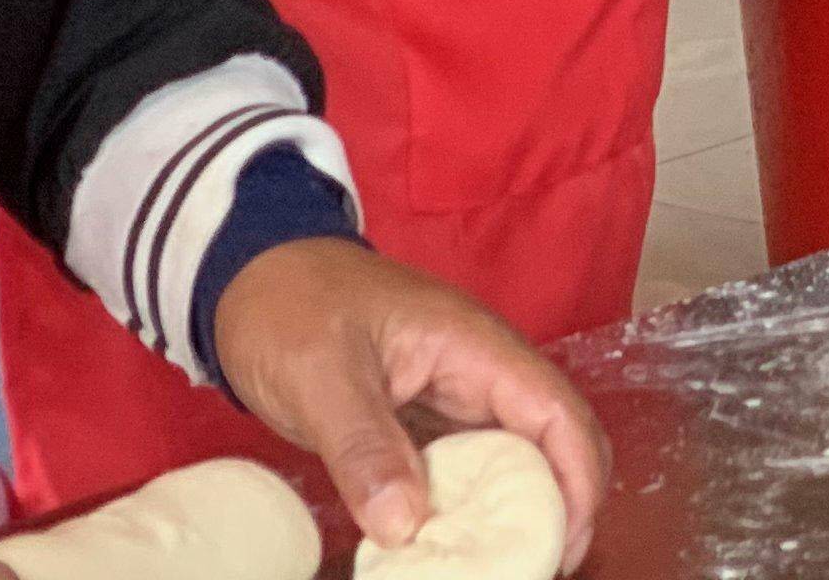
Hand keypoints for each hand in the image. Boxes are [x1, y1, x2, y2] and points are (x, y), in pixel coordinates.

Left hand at [207, 239, 608, 564]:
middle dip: (563, 504)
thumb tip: (407, 527)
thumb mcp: (320, 376)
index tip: (565, 546)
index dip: (577, 479)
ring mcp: (455, 395)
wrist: (251, 277)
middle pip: (553, 438)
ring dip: (518, 511)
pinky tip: (450, 545)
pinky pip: (467, 468)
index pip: (557, 412)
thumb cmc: (292, 308)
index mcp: (475, 347)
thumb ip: (364, 447)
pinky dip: (470, 510)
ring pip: (514, 458)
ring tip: (502, 564)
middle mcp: (480, 370)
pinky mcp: (425, 418)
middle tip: (541, 568)